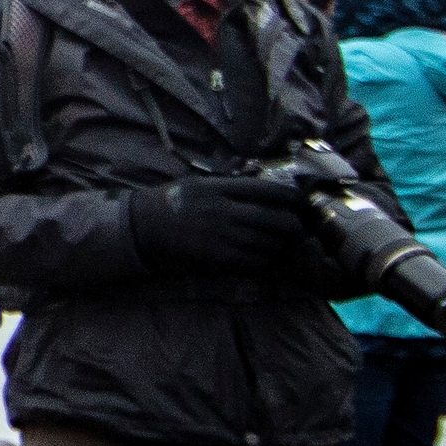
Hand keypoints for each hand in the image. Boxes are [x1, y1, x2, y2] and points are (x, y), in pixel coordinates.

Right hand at [126, 175, 311, 273]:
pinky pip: (252, 262)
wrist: (143, 226)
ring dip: (283, 247)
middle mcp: (225, 210)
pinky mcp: (217, 257)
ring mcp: (222, 235)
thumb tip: (259, 184)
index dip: (291, 197)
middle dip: (294, 226)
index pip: (267, 190)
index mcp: (221, 188)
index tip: (301, 202)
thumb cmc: (171, 201)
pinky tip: (272, 262)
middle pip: (274, 218)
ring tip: (290, 247)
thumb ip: (229, 184)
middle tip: (302, 229)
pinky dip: (267, 263)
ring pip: (267, 243)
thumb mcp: (200, 182)